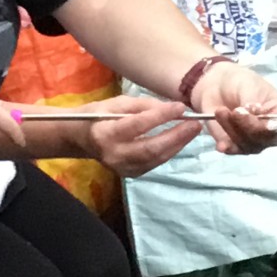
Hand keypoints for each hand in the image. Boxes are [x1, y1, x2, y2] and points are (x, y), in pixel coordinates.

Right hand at [76, 96, 200, 176]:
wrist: (82, 139)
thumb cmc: (99, 116)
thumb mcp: (117, 103)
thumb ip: (143, 105)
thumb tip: (171, 108)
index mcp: (105, 133)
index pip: (137, 125)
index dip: (160, 116)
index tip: (180, 107)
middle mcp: (114, 155)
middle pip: (151, 148)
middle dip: (176, 136)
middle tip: (195, 124)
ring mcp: (122, 168)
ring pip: (156, 159)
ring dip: (177, 145)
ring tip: (192, 131)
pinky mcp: (130, 174)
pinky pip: (154, 163)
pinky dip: (169, 151)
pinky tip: (179, 140)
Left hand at [188, 61, 276, 154]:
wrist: (217, 86)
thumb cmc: (239, 82)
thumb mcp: (247, 85)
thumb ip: (252, 99)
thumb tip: (254, 111)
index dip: (274, 126)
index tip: (258, 115)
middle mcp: (272, 131)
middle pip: (266, 139)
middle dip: (248, 127)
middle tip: (234, 111)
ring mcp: (255, 141)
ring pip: (248, 145)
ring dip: (233, 130)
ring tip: (220, 111)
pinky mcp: (237, 146)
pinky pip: (235, 150)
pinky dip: (228, 146)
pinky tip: (221, 144)